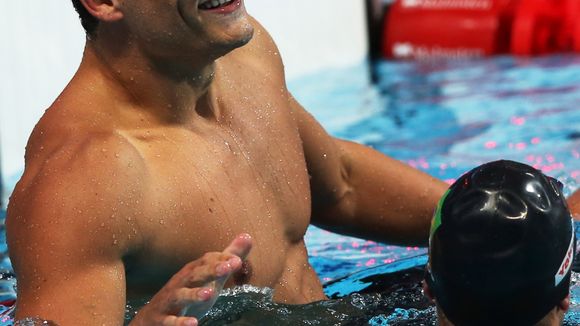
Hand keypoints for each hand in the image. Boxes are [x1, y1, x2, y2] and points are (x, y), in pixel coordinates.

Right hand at [129, 234, 251, 325]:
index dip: (222, 260)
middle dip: (211, 270)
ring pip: (181, 295)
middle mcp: (181, 282)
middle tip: (227, 268)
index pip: (208, 260)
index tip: (238, 261)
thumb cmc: (187, 292)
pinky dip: (180, 322)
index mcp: (193, 271)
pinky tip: (193, 324)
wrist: (153, 317)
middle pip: (195, 274)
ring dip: (194, 294)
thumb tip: (248, 236)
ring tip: (210, 294)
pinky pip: (170, 320)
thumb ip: (228, 258)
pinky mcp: (163, 318)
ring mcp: (170, 300)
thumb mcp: (210, 275)